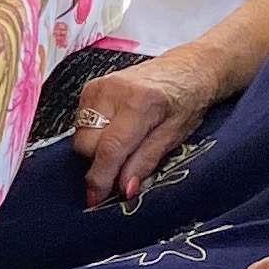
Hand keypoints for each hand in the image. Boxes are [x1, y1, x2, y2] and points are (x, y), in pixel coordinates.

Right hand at [69, 53, 219, 207]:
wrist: (187, 68)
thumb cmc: (187, 100)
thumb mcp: (175, 135)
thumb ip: (146, 161)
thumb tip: (123, 188)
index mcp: (140, 102)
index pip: (109, 148)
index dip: (100, 178)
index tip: (95, 199)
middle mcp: (112, 90)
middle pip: (87, 144)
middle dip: (101, 163)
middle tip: (123, 168)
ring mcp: (98, 86)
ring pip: (81, 136)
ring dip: (97, 150)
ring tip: (124, 145)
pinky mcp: (90, 87)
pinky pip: (81, 124)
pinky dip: (95, 135)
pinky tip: (116, 131)